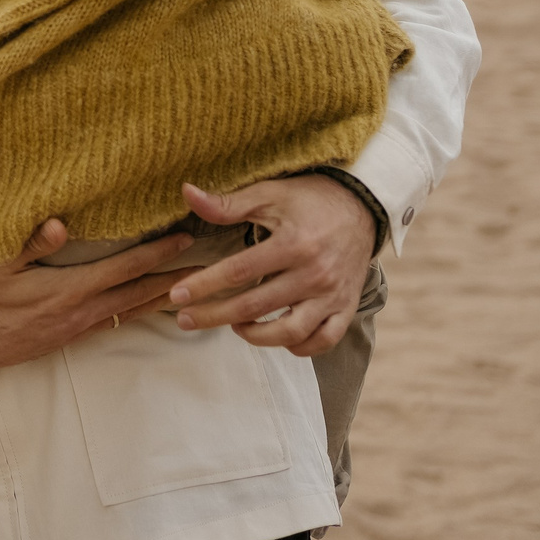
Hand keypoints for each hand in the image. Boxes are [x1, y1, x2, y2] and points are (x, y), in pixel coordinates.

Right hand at [0, 219, 196, 376]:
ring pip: (132, 312)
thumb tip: (60, 223)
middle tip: (211, 267)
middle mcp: (81, 313)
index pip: (123, 270)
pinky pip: (116, 322)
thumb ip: (29, 245)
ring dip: (163, 298)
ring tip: (195, 288)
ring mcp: (77, 329)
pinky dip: (140, 312)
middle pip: (140, 294)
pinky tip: (150, 308)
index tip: (185, 241)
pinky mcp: (70, 338)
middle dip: (175, 279)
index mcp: (68, 292)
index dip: (156, 254)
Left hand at [166, 175, 375, 356]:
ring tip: (233, 325)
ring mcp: (332, 295)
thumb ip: (228, 203)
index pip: (239, 271)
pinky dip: (298, 346)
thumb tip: (186, 193)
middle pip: (256, 306)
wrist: (363, 207)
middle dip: (214, 316)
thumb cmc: (310, 200)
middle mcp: (315, 274)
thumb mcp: (269, 194)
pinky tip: (274, 336)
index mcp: (294, 243)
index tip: (176, 294)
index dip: (204, 285)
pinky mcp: (346, 307)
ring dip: (255, 336)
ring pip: (290, 332)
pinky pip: (323, 341)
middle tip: (184, 319)